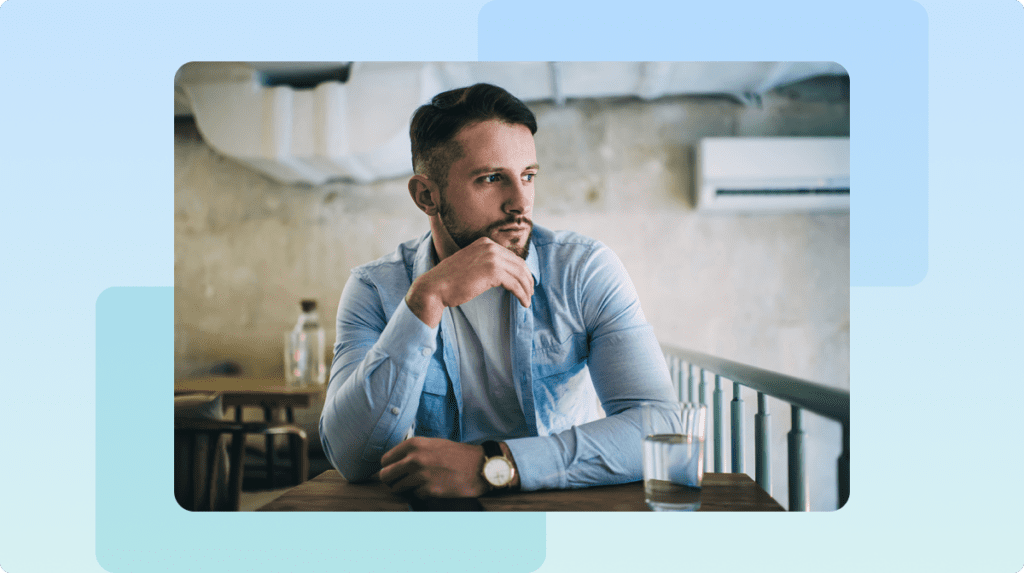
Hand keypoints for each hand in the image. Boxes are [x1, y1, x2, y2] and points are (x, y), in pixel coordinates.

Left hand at [379, 437, 488, 497]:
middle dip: (392, 480)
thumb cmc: (456, 455)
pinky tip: (433, 487)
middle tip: (401, 481)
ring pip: (398, 488)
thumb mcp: (432, 444)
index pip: (385, 460)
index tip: (395, 471)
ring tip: (421, 483)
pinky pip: (415, 495)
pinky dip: (421, 494)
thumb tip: (392, 464)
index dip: (389, 467)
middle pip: (386, 476)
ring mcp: (421, 475)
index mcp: (414, 444)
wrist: (479, 466)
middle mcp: (415, 459)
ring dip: (407, 488)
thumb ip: (412, 451)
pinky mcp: (430, 490)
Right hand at [405, 237, 533, 327]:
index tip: (525, 283)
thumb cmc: (450, 280)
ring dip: (526, 289)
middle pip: (519, 264)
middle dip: (527, 280)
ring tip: (527, 301)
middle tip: (530, 293)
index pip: (512, 256)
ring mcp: (492, 257)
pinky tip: (523, 303)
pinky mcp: (493, 271)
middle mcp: (490, 246)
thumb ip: (486, 263)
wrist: (435, 287)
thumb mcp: (471, 264)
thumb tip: (504, 274)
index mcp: (485, 242)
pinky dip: (522, 294)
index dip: (522, 271)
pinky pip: (515, 284)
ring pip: (519, 274)